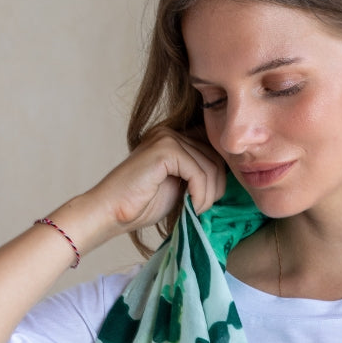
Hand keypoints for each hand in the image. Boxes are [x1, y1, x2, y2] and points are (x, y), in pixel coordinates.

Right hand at [80, 125, 226, 246]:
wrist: (111, 211)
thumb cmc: (142, 204)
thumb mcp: (180, 185)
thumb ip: (198, 174)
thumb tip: (230, 176)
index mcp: (175, 137)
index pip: (213, 149)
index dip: (220, 175)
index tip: (211, 199)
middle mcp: (171, 131)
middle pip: (216, 157)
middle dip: (217, 187)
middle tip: (203, 208)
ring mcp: (167, 137)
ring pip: (210, 166)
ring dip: (208, 195)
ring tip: (196, 210)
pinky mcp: (164, 149)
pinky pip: (199, 172)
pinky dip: (201, 194)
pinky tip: (192, 206)